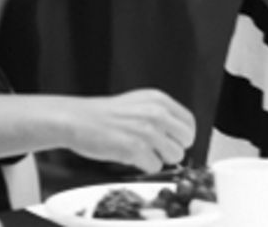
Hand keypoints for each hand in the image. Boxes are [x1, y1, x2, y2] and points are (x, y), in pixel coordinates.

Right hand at [71, 89, 196, 172]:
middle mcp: (156, 113)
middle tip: (156, 149)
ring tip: (142, 152)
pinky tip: (131, 157)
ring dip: (159, 159)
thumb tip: (181, 133)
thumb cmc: (106, 114)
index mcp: (159, 100)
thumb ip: (161, 113)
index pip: (189, 122)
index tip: (174, 141)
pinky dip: (145, 167)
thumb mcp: (139, 102)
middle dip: (173, 148)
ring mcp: (147, 131)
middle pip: (186, 141)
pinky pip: (155, 167)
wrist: (78, 120)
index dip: (183, 136)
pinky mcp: (135, 149)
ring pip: (174, 156)